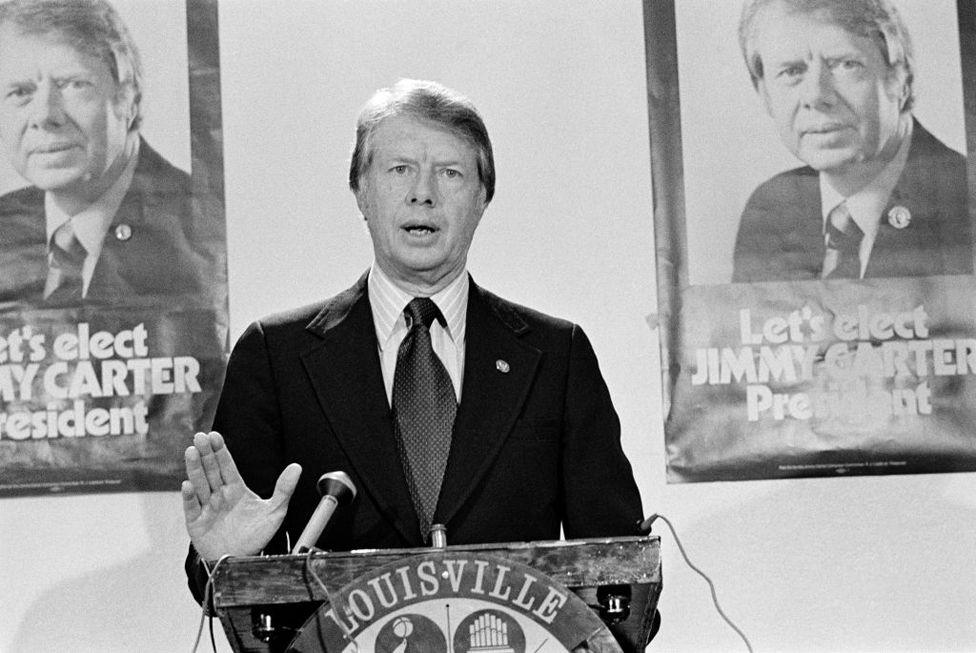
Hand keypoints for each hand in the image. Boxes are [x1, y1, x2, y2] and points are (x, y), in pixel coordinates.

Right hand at [181, 431, 301, 559]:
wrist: (241, 561)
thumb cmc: (256, 536)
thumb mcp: (275, 511)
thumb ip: (284, 489)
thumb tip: (296, 466)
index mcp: (236, 489)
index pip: (227, 466)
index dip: (220, 451)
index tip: (215, 435)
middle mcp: (219, 495)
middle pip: (211, 471)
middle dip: (205, 454)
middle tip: (200, 437)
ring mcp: (207, 508)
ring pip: (200, 484)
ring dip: (195, 468)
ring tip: (191, 452)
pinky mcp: (196, 523)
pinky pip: (191, 507)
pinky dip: (189, 496)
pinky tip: (188, 484)